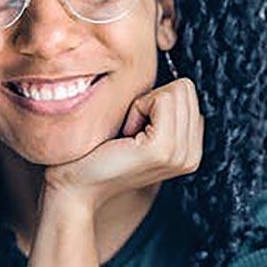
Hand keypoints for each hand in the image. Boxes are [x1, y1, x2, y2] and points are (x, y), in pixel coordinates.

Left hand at [42, 77, 203, 212]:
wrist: (75, 187)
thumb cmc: (98, 153)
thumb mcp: (139, 130)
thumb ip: (163, 111)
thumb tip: (172, 79)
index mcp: (191, 150)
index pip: (189, 94)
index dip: (156, 101)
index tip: (135, 129)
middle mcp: (192, 155)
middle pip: (186, 89)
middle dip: (152, 100)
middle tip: (129, 131)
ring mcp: (180, 154)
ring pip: (177, 91)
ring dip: (144, 104)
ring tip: (127, 134)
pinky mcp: (162, 149)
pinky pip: (161, 99)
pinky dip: (138, 107)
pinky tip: (125, 134)